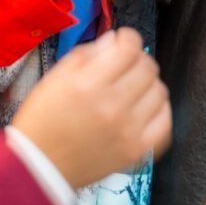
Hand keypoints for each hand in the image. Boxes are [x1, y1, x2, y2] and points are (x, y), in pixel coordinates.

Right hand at [11, 28, 171, 189]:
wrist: (40, 166)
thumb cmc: (41, 120)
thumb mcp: (53, 78)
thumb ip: (84, 55)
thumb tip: (113, 41)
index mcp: (88, 84)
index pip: (128, 49)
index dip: (128, 38)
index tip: (122, 40)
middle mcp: (113, 105)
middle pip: (148, 68)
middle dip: (137, 59)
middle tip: (125, 64)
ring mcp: (129, 130)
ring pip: (159, 91)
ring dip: (147, 84)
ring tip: (131, 88)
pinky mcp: (138, 150)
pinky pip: (165, 121)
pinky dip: (158, 110)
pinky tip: (143, 108)